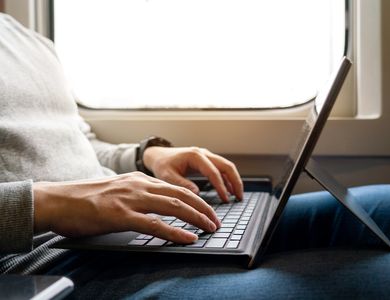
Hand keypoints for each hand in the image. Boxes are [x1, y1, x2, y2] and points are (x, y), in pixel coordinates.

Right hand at [33, 172, 220, 243]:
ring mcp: (130, 199)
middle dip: (203, 208)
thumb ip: (134, 196)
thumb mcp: (115, 190)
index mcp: (137, 179)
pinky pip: (155, 224)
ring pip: (174, 206)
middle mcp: (138, 185)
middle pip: (181, 194)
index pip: (174, 187)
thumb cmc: (83, 199)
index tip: (207, 210)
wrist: (57, 200)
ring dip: (196, 218)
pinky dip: (175, 232)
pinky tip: (188, 238)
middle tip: (216, 220)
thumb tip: (152, 209)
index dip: (195, 199)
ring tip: (211, 228)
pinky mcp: (121, 216)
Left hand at [143, 146, 242, 201]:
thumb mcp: (167, 176)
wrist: (158, 155)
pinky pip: (221, 169)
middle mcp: (203, 153)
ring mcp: (206, 156)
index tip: (225, 199)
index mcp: (195, 156)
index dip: (221, 186)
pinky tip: (229, 190)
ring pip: (227, 166)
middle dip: (235, 182)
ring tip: (237, 196)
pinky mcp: (206, 161)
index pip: (213, 171)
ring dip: (234, 180)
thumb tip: (197, 194)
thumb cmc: (162, 165)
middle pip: (226, 166)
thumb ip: (182, 184)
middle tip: (239, 197)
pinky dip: (228, 179)